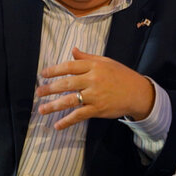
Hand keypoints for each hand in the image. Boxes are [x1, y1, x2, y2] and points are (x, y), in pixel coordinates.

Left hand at [36, 48, 155, 129]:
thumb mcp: (106, 62)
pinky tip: (57, 125)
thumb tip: (73, 50)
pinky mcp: (98, 109)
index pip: (69, 66)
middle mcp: (93, 80)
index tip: (43, 74)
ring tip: (41, 109)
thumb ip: (87, 57)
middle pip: (66, 83)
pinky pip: (79, 115)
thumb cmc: (121, 76)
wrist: (138, 93)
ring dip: (53, 106)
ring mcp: (95, 95)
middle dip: (50, 88)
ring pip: (70, 100)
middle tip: (38, 92)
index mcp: (94, 66)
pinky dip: (67, 121)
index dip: (54, 70)